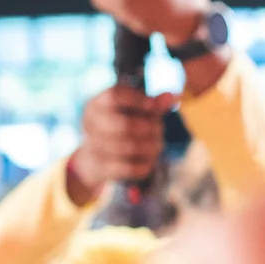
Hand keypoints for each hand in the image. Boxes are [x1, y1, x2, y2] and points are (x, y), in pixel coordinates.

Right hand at [66, 85, 176, 205]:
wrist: (94, 159)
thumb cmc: (118, 128)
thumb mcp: (132, 113)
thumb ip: (152, 104)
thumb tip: (174, 95)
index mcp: (96, 104)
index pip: (113, 96)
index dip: (137, 100)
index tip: (153, 105)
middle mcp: (90, 123)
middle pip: (124, 124)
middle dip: (148, 128)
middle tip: (159, 130)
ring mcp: (92, 146)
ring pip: (129, 147)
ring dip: (150, 146)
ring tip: (158, 145)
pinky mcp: (100, 167)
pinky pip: (129, 168)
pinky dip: (144, 164)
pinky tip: (150, 160)